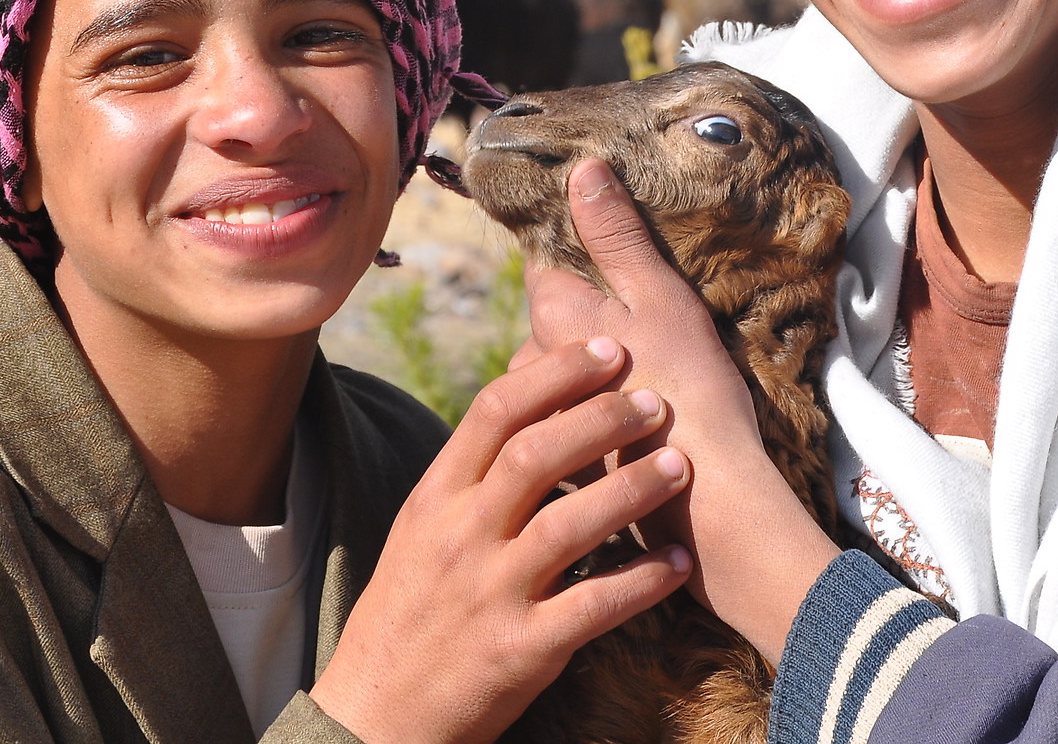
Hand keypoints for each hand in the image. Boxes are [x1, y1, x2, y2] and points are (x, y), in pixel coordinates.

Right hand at [308, 337, 693, 743]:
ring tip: (681, 466)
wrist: (376, 716)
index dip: (555, 373)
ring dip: (632, 491)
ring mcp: (491, 594)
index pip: (493, 411)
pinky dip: (643, 581)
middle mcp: (460, 537)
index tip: (607, 349)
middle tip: (655, 400)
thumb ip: (470, 478)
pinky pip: (594, 607)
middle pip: (535, 454)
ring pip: (569, 525)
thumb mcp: (421, 532)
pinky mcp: (522, 651)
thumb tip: (528, 409)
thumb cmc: (410, 614)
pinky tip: (680, 562)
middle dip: (601, 419)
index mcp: (435, 499)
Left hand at [527, 161, 839, 664]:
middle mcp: (532, 370)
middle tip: (643, 333)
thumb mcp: (660, 298)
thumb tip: (582, 167)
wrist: (710, 510)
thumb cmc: (691, 393)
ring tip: (646, 383)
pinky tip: (635, 433)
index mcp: (549, 321)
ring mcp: (546, 425)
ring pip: (558, 383)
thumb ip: (618, 235)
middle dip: (584, 329)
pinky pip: (571, 436)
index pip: (546, 268)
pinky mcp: (566, 472)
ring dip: (589, 382)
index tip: (618, 271)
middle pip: (548, 331)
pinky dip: (595, 431)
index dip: (579, 263)